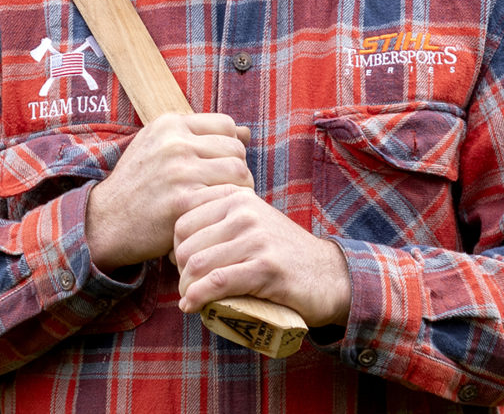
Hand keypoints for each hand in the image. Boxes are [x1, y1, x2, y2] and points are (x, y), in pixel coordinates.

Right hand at [86, 113, 253, 269]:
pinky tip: (214, 215)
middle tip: (223, 189)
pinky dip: (227, 208)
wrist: (106, 219)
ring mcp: (179, 172)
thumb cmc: (138, 183)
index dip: (230, 146)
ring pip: (239, 173)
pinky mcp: (183, 202)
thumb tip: (246, 132)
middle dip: (236, 170)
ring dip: (237, 190)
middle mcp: (175, 143)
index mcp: (169, 124)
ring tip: (222, 202)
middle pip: (236, 150)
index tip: (219, 166)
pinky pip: (227, 198)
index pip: (226, 125)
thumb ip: (199, 136)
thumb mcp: (159, 146)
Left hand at [172, 184, 351, 327]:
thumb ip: (220, 221)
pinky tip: (192, 306)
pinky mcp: (265, 267)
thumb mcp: (252, 224)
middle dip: (179, 270)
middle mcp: (245, 211)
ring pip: (197, 263)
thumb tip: (175, 244)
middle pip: (186, 243)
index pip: (183, 218)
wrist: (328, 275)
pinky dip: (197, 298)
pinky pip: (216, 282)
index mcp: (237, 197)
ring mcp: (256, 238)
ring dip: (186, 288)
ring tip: (189, 299)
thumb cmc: (282, 253)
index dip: (174, 246)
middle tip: (186, 287)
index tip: (181, 265)